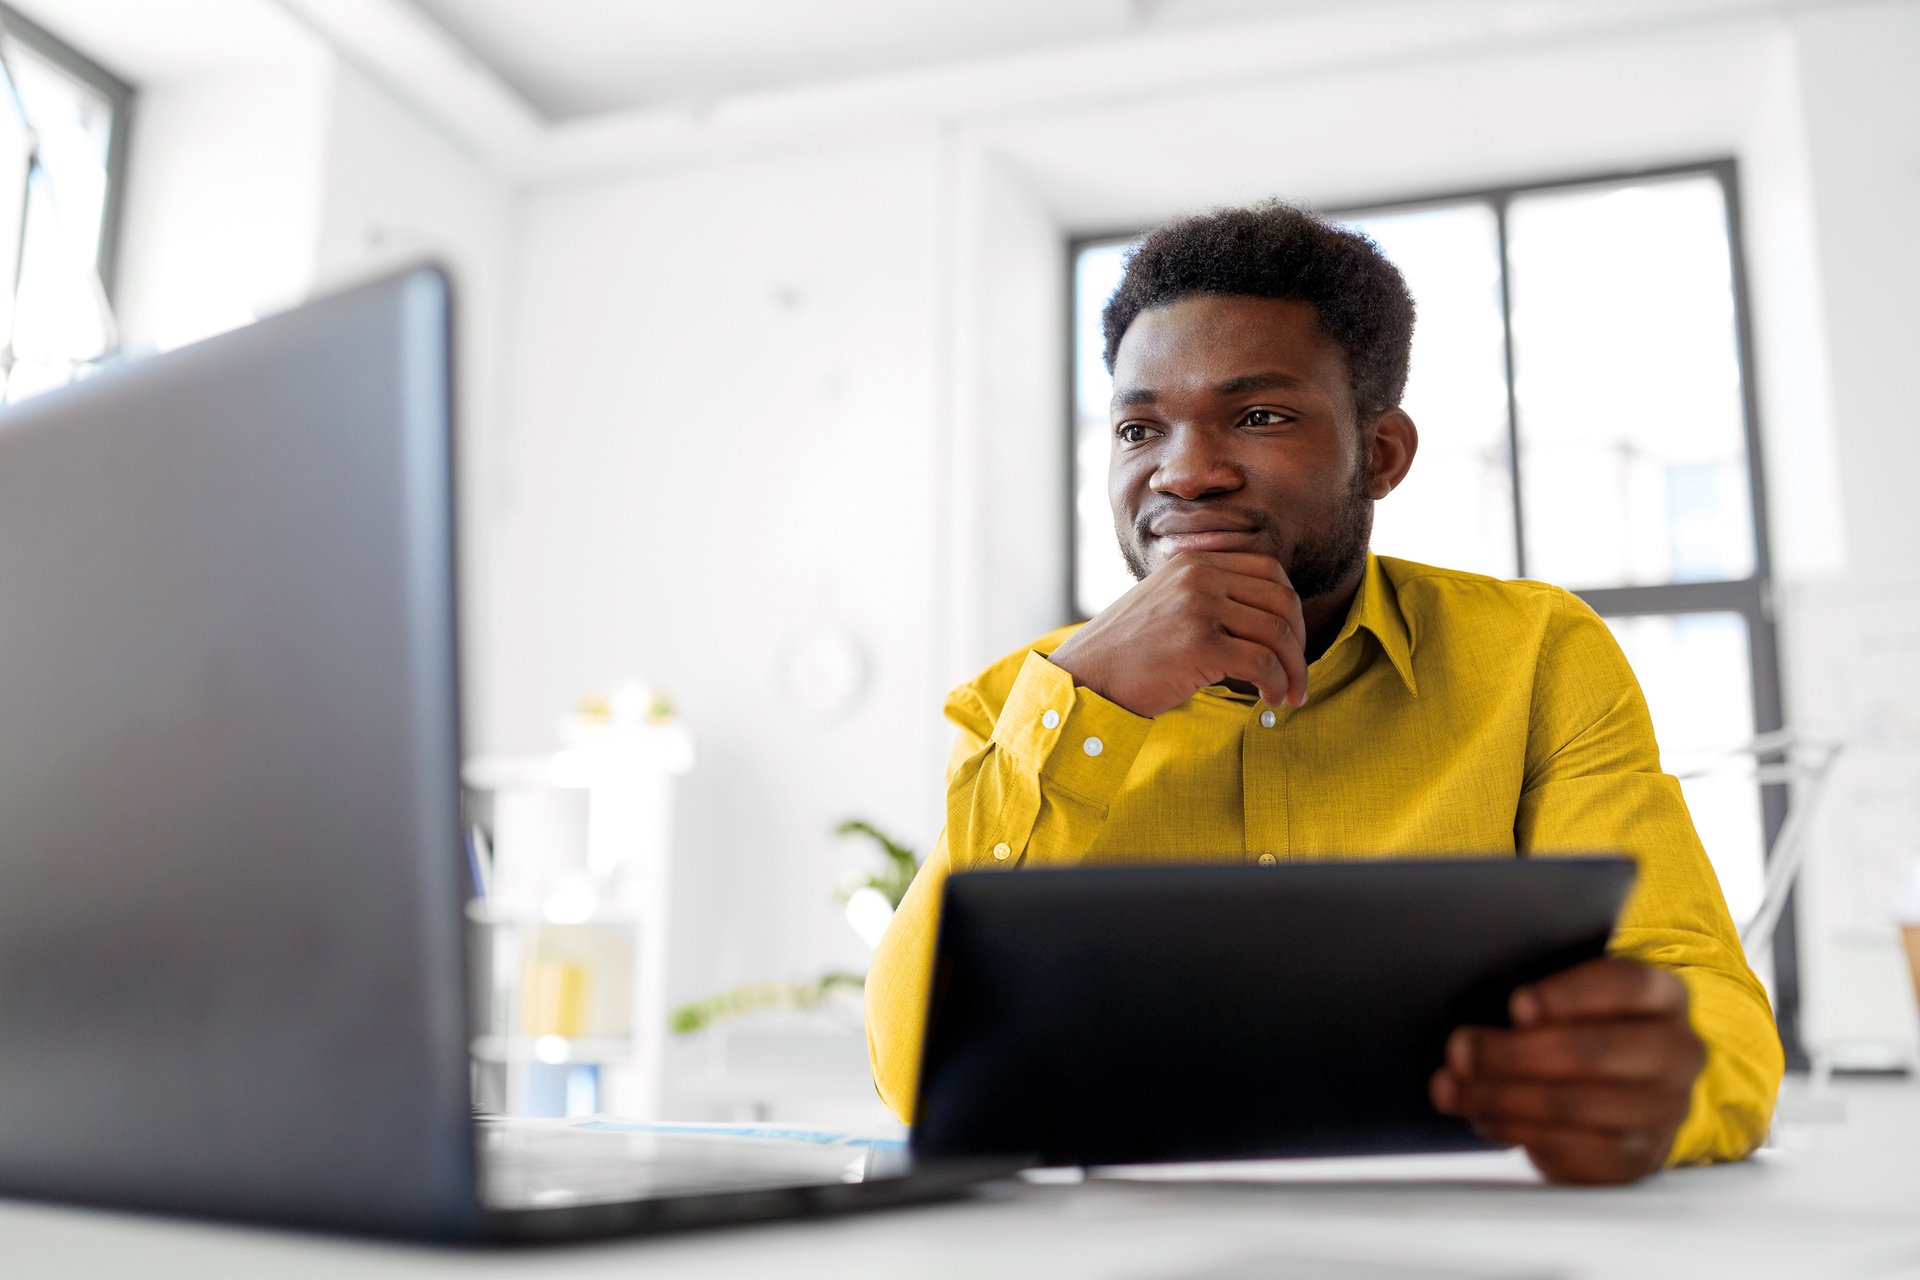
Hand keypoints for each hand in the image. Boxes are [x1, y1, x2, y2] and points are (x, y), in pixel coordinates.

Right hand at [1048, 551, 1307, 717]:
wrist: (1084, 678)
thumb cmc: (1126, 654)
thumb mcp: (1166, 604)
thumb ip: (1208, 597)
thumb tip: (1267, 620)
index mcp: (1193, 562)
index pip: (1270, 572)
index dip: (1290, 610)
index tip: (1290, 644)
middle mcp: (1198, 576)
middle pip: (1281, 601)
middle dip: (1299, 642)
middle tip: (1297, 675)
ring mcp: (1198, 607)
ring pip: (1277, 632)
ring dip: (1293, 669)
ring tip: (1290, 695)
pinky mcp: (1198, 643)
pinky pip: (1262, 662)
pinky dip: (1277, 684)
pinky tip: (1270, 699)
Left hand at [1429, 957, 1703, 1184]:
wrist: (1633, 1089)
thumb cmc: (1588, 1026)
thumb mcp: (1577, 996)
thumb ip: (1542, 999)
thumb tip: (1480, 1025)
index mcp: (1666, 996)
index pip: (1625, 986)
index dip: (1567, 997)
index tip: (1516, 1006)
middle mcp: (1677, 1052)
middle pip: (1594, 1052)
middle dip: (1514, 1054)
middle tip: (1460, 1051)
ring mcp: (1665, 1110)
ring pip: (1575, 1107)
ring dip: (1501, 1099)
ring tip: (1453, 1090)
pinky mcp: (1639, 1158)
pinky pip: (1573, 1152)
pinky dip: (1518, 1134)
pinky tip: (1485, 1119)